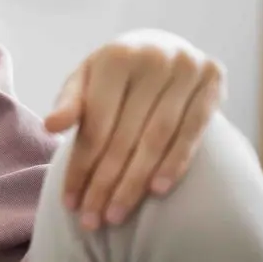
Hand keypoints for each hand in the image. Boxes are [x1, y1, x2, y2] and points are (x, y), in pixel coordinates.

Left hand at [42, 29, 225, 230]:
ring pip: (156, 138)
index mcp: (115, 57)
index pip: (95, 123)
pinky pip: (192, 132)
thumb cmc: (115, 71)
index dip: (81, 165)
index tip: (70, 201)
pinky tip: (156, 190)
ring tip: (116, 213)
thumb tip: (50, 127)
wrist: (163, 44)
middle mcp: (151, 58)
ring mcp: (185, 68)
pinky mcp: (212, 82)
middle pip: (124, 135)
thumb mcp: (87, 78)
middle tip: (92, 218)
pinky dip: (174, 163)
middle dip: (105, 182)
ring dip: (136, 182)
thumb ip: (70, 102)